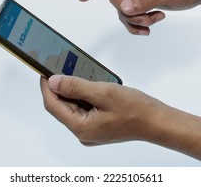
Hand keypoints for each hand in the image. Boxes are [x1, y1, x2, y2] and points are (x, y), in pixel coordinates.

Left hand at [40, 75, 165, 144]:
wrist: (156, 121)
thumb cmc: (135, 109)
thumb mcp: (103, 92)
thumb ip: (76, 87)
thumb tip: (53, 82)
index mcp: (81, 127)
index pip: (53, 106)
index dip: (46, 87)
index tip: (44, 71)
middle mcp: (83, 132)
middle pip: (62, 107)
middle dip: (60, 87)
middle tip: (60, 68)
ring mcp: (90, 131)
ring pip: (72, 107)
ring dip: (72, 90)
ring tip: (76, 73)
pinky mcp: (97, 126)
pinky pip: (83, 109)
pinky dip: (83, 96)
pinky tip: (88, 84)